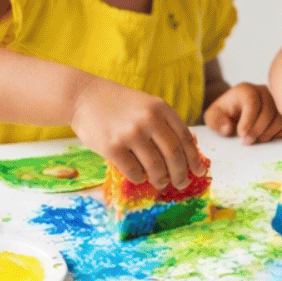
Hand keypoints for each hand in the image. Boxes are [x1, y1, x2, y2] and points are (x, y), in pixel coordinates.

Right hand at [69, 76, 205, 188]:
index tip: (199, 171)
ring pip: (155, 166)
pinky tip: (139, 177)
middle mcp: (148, 120)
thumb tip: (189, 153)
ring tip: (161, 182)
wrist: (83, 96)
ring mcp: (130, 133)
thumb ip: (166, 124)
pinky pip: (134, 171)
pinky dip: (140, 178)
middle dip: (181, 174)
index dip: (194, 158)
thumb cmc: (119, 105)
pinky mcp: (112, 147)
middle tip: (182, 184)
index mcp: (161, 108)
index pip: (185, 138)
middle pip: (173, 155)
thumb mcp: (147, 105)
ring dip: (161, 179)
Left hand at [204, 82, 281, 143]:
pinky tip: (268, 137)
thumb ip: (215, 121)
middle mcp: (264, 92)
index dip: (248, 120)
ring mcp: (277, 102)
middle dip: (257, 130)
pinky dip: (280, 134)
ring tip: (257, 140)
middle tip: (247, 142)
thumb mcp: (213, 116)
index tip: (241, 135)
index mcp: (246, 90)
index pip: (252, 102)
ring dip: (269, 133)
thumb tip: (228, 128)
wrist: (237, 113)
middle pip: (268, 111)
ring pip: (280, 118)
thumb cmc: (225, 115)